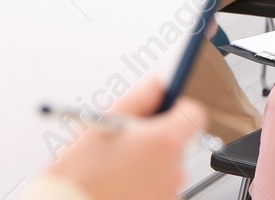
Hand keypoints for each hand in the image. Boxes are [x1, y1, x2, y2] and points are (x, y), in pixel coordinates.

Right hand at [41, 76, 202, 199]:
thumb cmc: (80, 174)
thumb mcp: (102, 125)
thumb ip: (138, 99)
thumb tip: (157, 84)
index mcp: (164, 142)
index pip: (195, 114)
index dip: (179, 108)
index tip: (163, 110)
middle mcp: (174, 169)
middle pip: (177, 141)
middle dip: (156, 138)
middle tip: (125, 143)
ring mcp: (170, 192)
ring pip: (167, 166)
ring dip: (149, 162)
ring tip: (117, 168)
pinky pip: (160, 187)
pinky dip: (146, 184)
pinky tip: (121, 184)